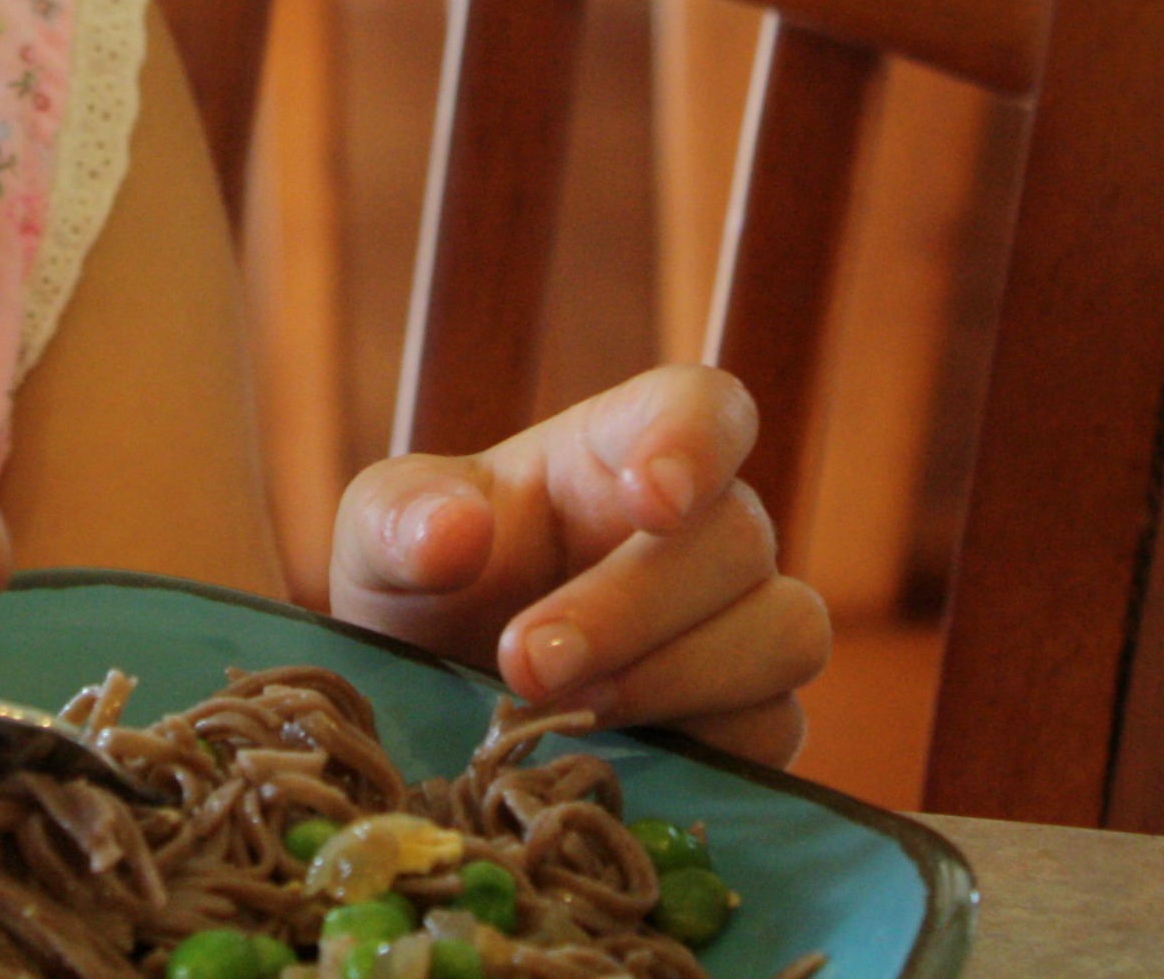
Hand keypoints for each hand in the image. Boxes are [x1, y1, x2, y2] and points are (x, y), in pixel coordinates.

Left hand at [328, 365, 829, 765]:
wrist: (424, 700)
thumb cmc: (420, 586)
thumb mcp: (378, 537)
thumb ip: (402, 518)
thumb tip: (455, 531)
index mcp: (618, 453)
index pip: (705, 407)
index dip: (696, 443)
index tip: (651, 500)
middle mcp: (700, 530)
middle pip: (738, 537)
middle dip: (632, 606)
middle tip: (526, 661)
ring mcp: (737, 625)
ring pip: (784, 633)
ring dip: (676, 677)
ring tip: (565, 710)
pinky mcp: (749, 720)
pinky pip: (776, 730)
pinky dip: (704, 748)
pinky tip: (613, 756)